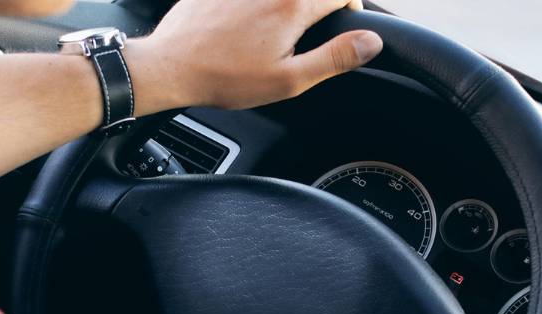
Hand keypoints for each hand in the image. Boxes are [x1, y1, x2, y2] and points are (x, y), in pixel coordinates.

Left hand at [126, 0, 383, 111]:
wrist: (170, 65)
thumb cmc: (225, 76)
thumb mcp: (289, 79)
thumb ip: (335, 58)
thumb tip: (371, 42)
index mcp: (293, 5)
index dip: (351, 7)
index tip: (345, 24)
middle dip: (323, 3)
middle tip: (315, 26)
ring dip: (292, 5)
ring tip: (279, 30)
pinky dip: (261, 6)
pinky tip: (249, 24)